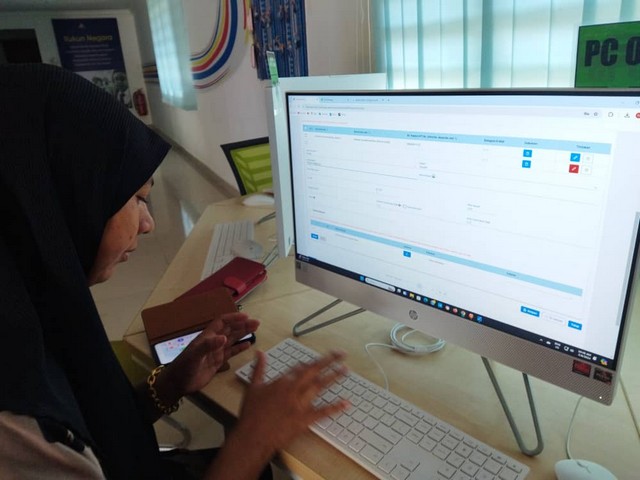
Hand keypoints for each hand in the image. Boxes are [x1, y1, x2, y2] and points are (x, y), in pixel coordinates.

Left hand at [158, 312, 258, 400]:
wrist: (179, 383)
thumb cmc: (184, 367)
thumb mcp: (195, 356)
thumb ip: (208, 346)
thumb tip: (224, 338)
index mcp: (207, 337)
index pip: (222, 322)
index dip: (233, 318)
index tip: (246, 317)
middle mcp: (213, 342)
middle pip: (230, 329)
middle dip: (242, 325)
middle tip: (256, 323)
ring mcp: (216, 351)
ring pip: (232, 339)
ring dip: (243, 333)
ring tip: (255, 329)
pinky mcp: (218, 362)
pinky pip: (231, 352)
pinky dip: (240, 348)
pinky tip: (248, 344)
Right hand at [204, 349, 349, 478]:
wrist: (253, 437)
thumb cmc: (251, 413)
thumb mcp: (252, 387)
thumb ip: (259, 368)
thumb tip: (260, 352)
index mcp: (282, 381)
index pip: (299, 367)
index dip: (308, 363)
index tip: (315, 360)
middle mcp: (293, 390)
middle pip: (314, 371)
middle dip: (329, 361)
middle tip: (341, 354)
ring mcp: (300, 404)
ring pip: (320, 387)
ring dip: (333, 377)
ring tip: (345, 370)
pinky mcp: (304, 419)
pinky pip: (323, 412)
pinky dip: (335, 407)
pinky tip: (346, 403)